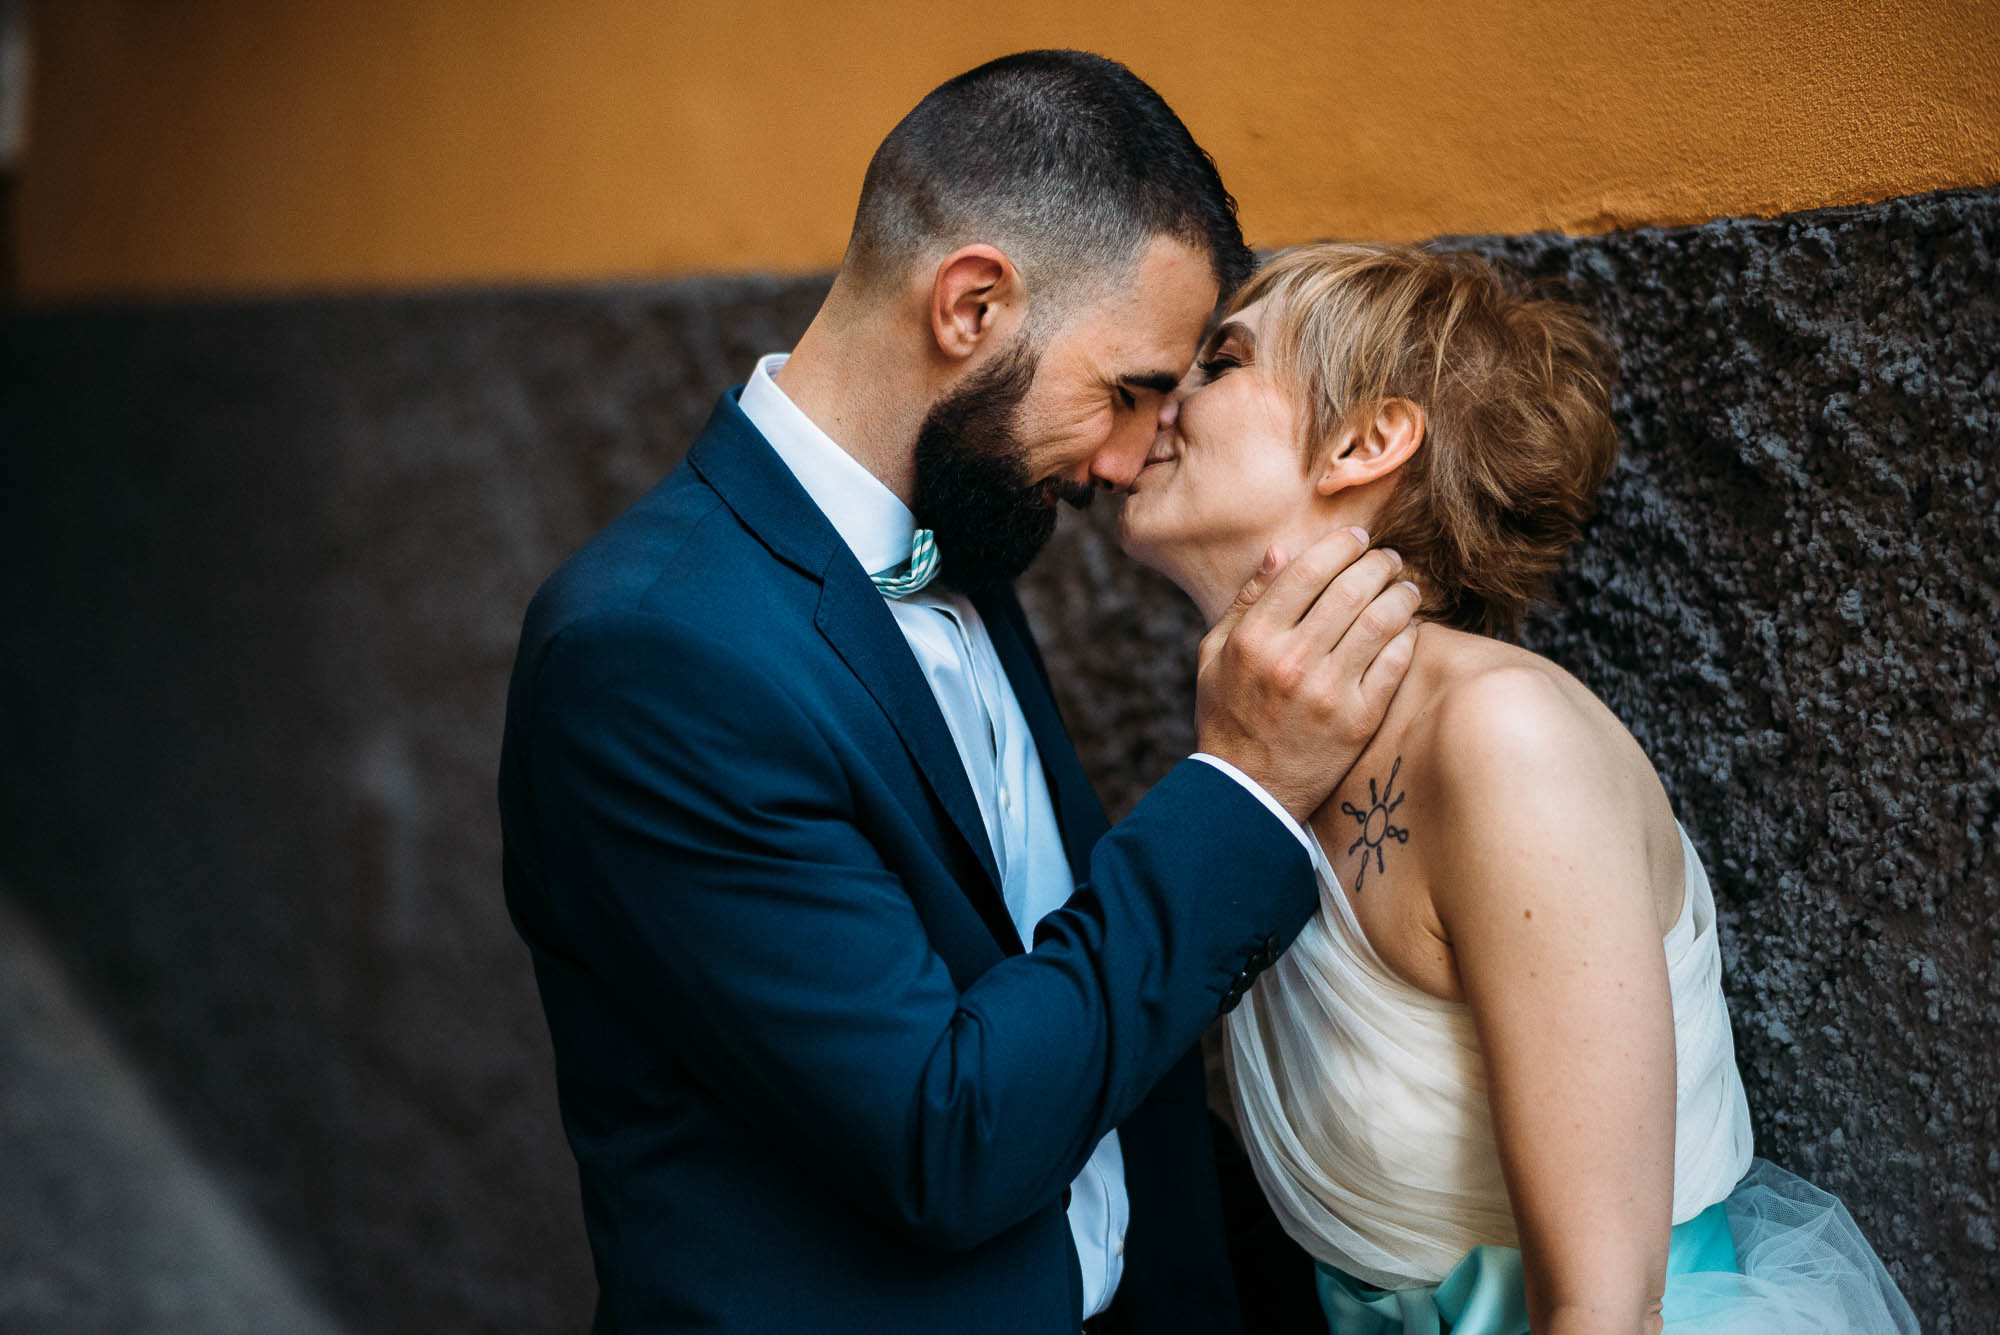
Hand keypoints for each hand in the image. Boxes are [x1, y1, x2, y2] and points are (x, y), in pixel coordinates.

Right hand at [1195, 527, 1419, 822]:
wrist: (1249, 791)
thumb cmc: (1230, 716)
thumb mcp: (1215, 655)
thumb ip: (1247, 600)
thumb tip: (1282, 549)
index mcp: (1255, 639)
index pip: (1308, 571)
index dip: (1340, 546)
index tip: (1356, 539)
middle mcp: (1292, 660)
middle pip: (1352, 588)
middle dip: (1378, 562)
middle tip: (1388, 559)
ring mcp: (1329, 691)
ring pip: (1382, 620)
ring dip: (1401, 594)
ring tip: (1405, 588)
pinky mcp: (1359, 719)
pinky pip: (1396, 662)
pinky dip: (1408, 636)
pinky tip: (1408, 628)